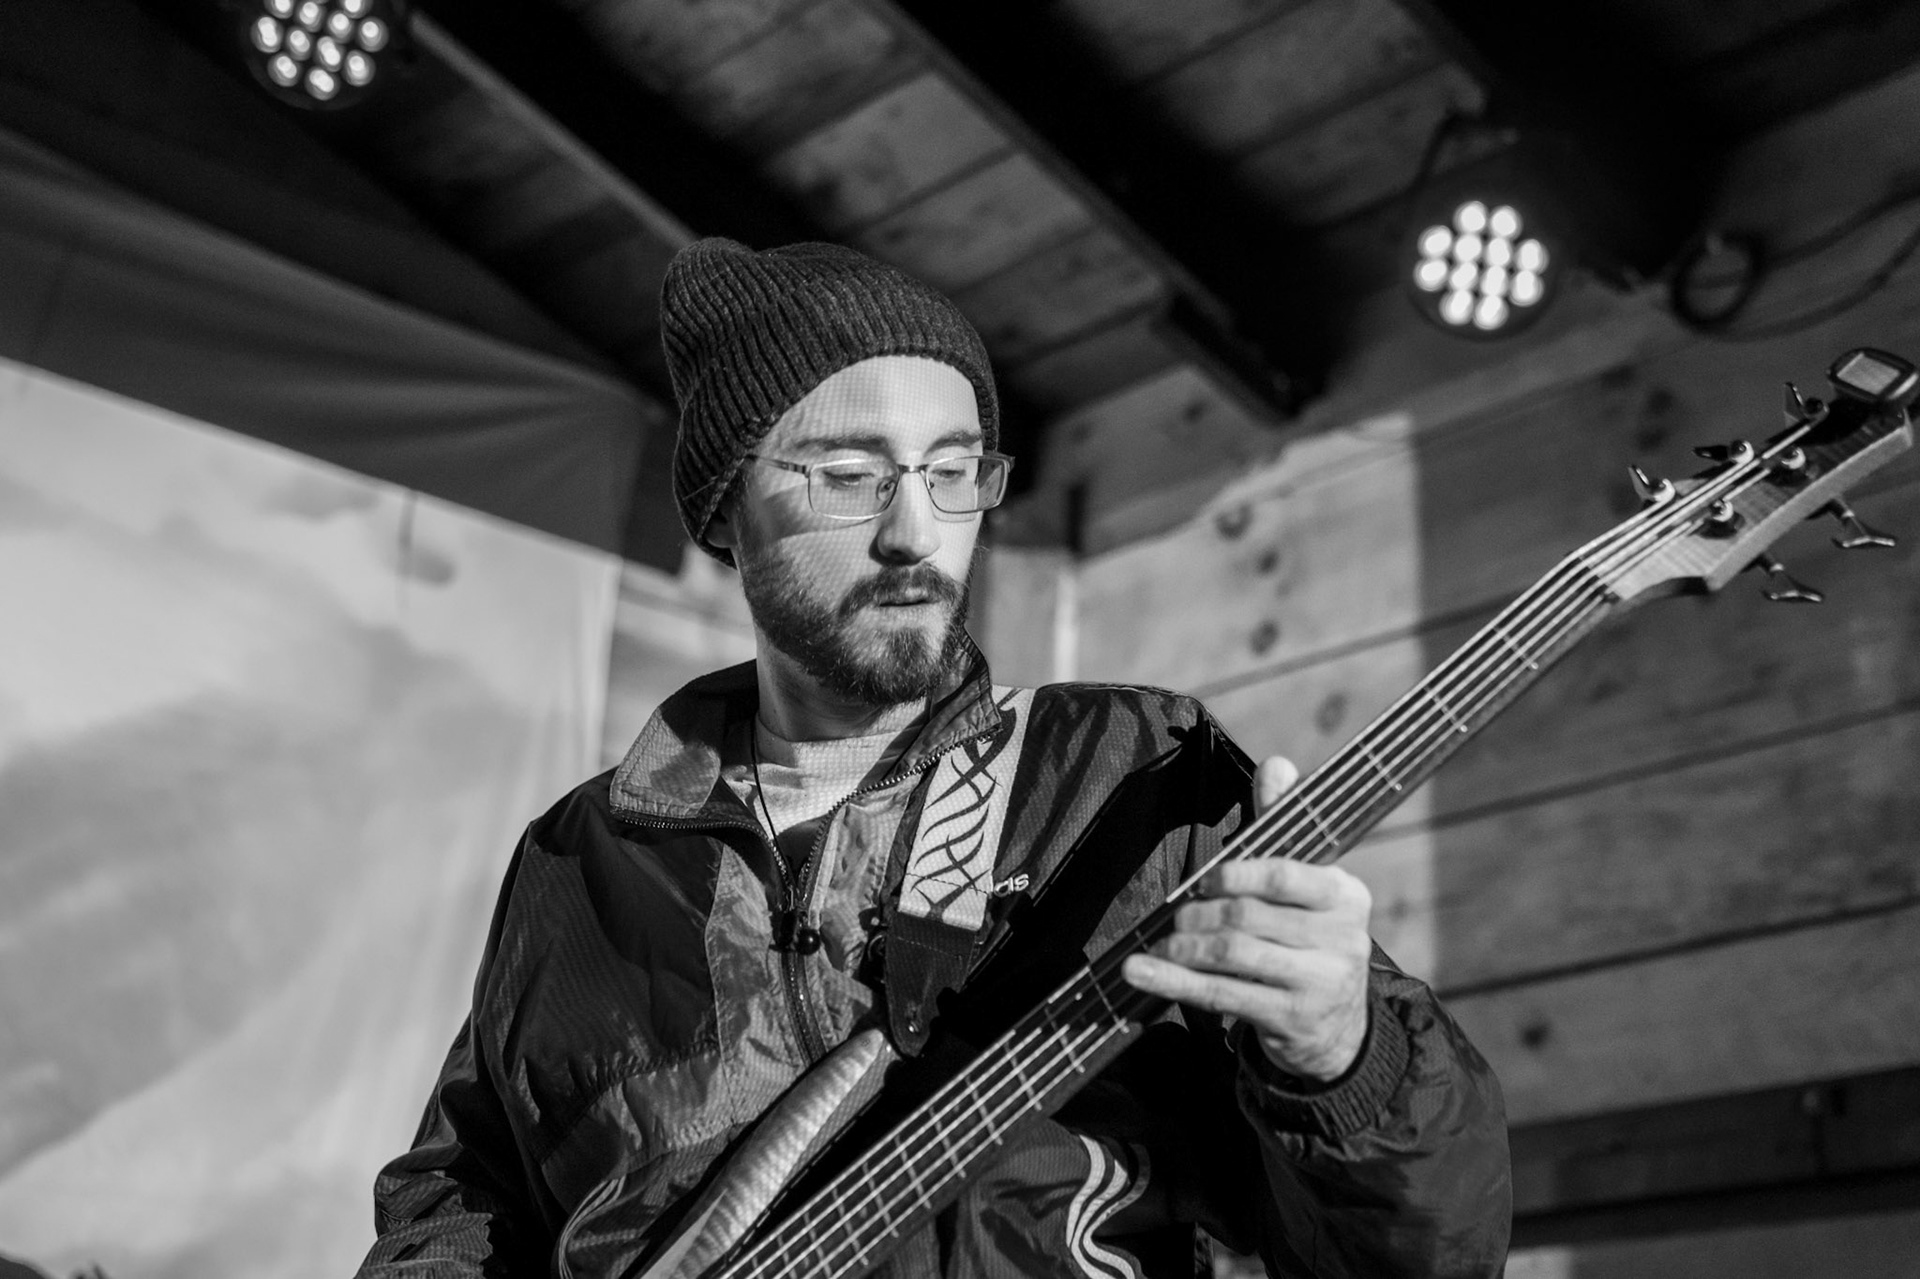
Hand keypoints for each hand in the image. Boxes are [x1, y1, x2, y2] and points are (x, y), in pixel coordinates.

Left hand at [1121, 755, 1372, 1081]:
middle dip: (1201, 914)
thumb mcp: (1305, 884)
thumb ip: (1283, 825)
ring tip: (1162, 944)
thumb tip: (1277, 764)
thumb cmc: (1308, 936)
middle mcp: (1343, 938)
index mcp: (1345, 894)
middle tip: (1176, 916)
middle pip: (1250, 916)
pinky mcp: (1293, 1020)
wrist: (1339, 1026)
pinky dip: (1174, 982)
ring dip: (1185, 947)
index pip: (1286, 874)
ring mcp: (1321, 983)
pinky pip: (1222, 995)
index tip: (1205, 879)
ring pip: (1234, 955)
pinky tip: (1140, 972)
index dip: (1238, 873)